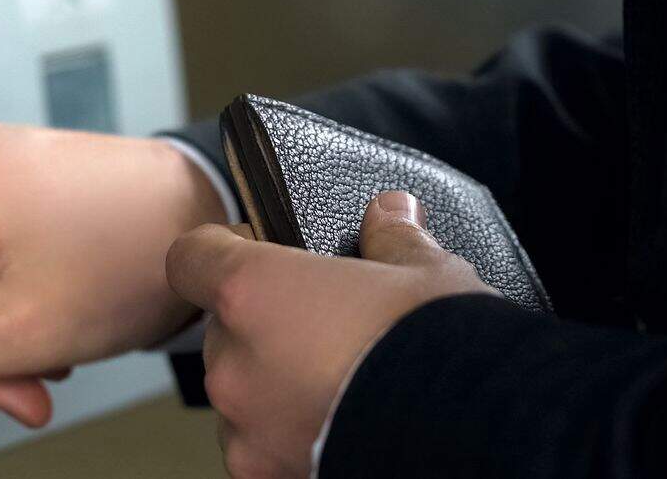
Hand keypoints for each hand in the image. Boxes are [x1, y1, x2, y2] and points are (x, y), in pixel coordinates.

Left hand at [166, 192, 493, 478]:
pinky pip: (260, 449)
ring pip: (240, 395)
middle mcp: (235, 364)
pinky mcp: (268, 478)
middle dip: (262, 326)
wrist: (474, 437)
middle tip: (320, 326)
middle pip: (223, 330)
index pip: (191, 257)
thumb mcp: (425, 271)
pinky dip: (288, 437)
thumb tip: (391, 213)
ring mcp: (246, 430)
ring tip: (335, 384)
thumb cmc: (439, 348)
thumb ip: (393, 237)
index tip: (257, 251)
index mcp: (252, 292)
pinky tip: (338, 424)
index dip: (221, 250)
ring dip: (272, 386)